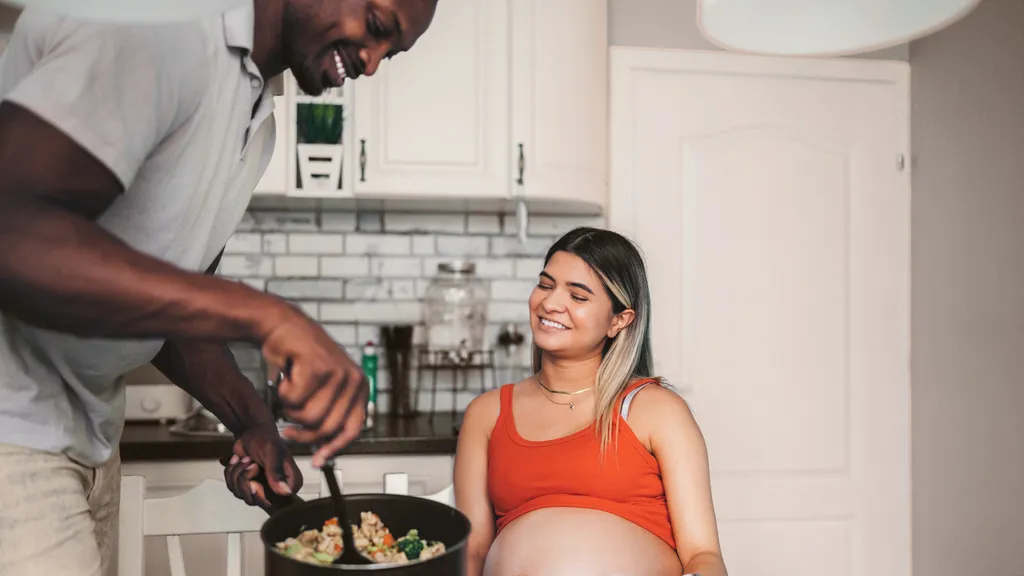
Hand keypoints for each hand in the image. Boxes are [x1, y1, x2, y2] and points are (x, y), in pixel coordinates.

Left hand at [223, 425, 302, 508]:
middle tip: (249, 462)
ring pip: (241, 494)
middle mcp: (277, 488)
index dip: (261, 492)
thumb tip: (285, 492)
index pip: (277, 501)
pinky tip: (238, 460)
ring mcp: (261, 488)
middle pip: (255, 500)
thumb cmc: (265, 439)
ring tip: (245, 458)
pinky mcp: (247, 485)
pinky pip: (233, 488)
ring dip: (237, 473)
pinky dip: (231, 472)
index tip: (256, 473)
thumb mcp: (272, 454)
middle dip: (245, 479)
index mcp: (290, 482)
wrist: (250, 431)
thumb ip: (277, 473)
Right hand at [259, 306, 367, 466]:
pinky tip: (286, 375)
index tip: (317, 462)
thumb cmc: (298, 359)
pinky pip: (293, 401)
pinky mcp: (318, 367)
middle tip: (286, 428)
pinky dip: (282, 392)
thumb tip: (325, 452)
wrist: (281, 325)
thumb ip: (329, 415)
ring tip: (290, 389)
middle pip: (326, 428)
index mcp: (360, 387)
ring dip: (290, 409)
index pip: (352, 429)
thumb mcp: (323, 389)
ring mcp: (338, 372)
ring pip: (308, 417)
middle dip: (301, 433)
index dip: (334, 448)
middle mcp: (355, 379)